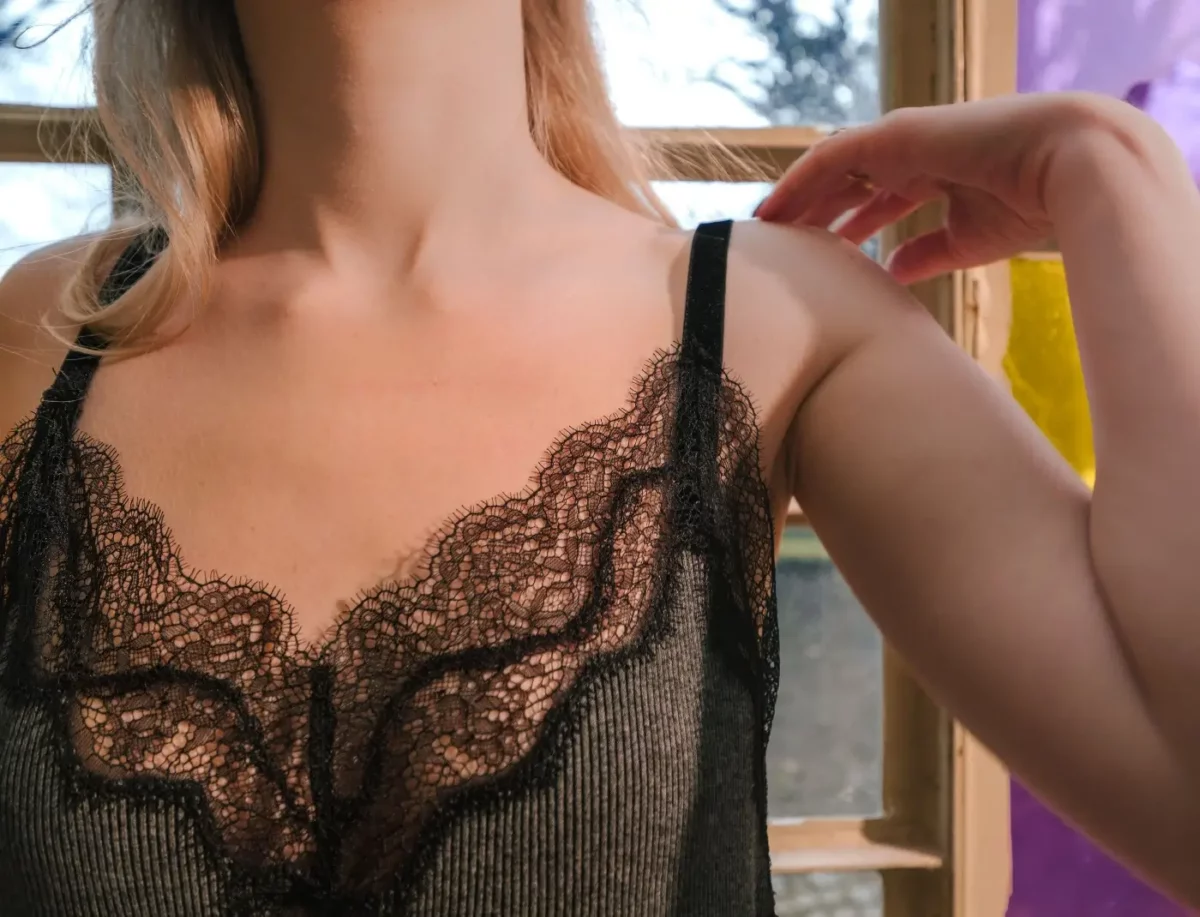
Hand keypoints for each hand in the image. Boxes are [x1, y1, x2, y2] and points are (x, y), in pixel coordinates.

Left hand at [754, 92, 1165, 283]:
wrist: (1072, 165)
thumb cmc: (1032, 203)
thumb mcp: (967, 239)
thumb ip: (926, 253)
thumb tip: (891, 272)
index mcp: (936, 173)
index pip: (877, 199)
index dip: (846, 223)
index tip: (818, 255)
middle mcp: (914, 153)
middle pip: (847, 184)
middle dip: (813, 213)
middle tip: (780, 248)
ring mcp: (901, 139)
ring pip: (831, 170)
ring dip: (797, 200)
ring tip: (765, 232)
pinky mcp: (893, 134)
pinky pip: (829, 159)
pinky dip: (797, 183)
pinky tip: (771, 211)